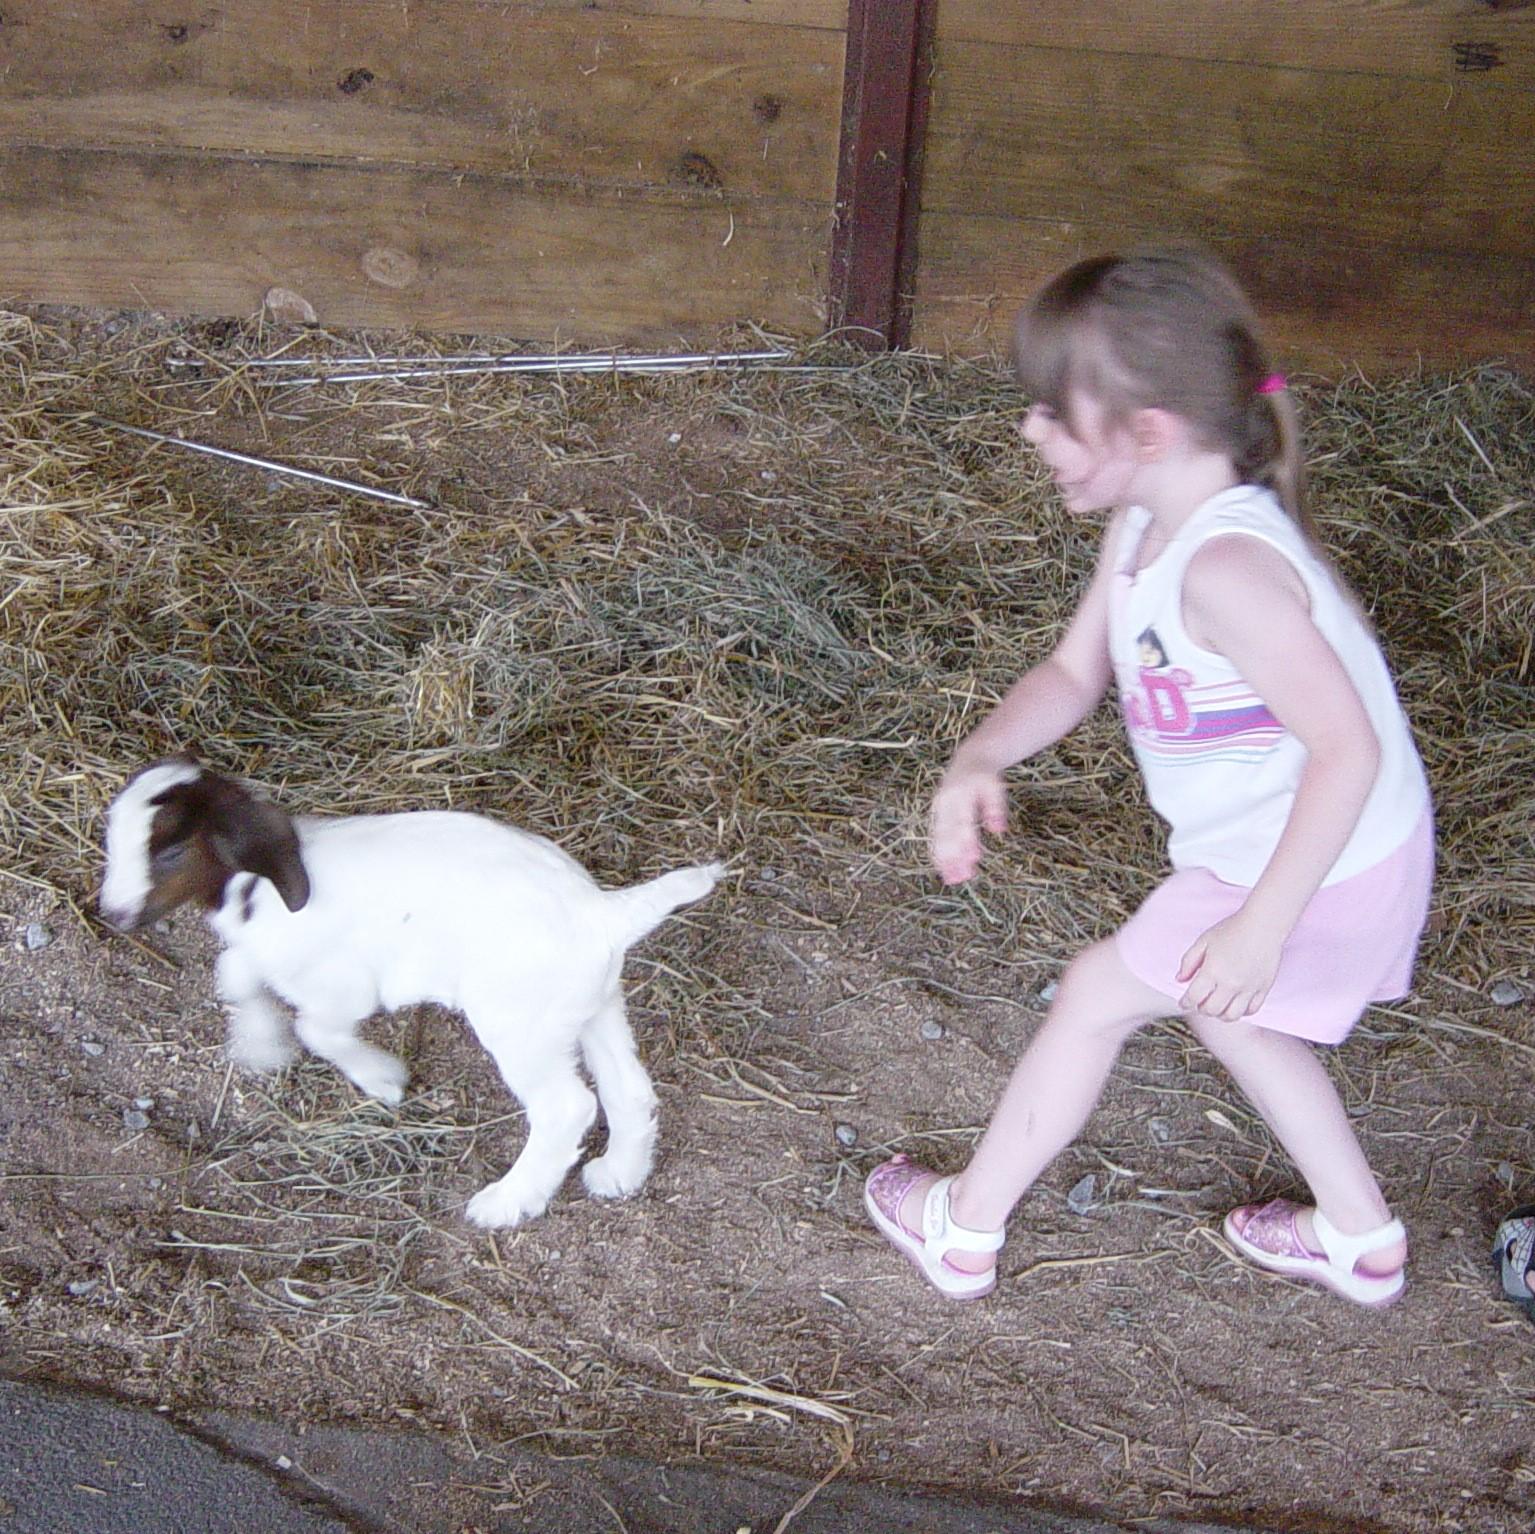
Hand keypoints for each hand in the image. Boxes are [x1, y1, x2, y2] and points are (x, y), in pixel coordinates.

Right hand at [929, 767, 1007, 884]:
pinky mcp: (936, 816)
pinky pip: (935, 838)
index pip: (962, 822)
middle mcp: (945, 803)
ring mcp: (938, 809)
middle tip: (960, 878)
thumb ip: (996, 808)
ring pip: (938, 838)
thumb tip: (999, 831)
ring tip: (952, 880)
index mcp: (959, 794)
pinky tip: (944, 870)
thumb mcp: (995, 787)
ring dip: (944, 860)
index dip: (967, 841)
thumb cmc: (984, 777)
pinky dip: (939, 854)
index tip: (974, 859)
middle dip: (953, 857)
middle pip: (947, 834)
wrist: (968, 761)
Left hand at [1176, 912, 1282, 1020]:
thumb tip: (1179, 979)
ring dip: (1220, 1014)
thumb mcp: (1204, 941)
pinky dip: (1241, 1012)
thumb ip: (1189, 961)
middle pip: (1211, 1010)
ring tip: (1217, 1005)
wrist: (1263, 925)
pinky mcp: (1264, 989)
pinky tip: (1235, 1004)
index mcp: (1213, 971)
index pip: (1194, 997)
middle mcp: (1231, 983)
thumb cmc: (1233, 929)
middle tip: (1199, 1002)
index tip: (1183, 1003)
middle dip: (1201, 1009)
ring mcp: (1249, 988)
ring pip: (1231, 1016)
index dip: (1185, 1003)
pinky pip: (1251, 1011)